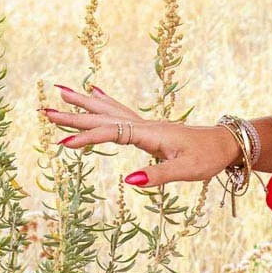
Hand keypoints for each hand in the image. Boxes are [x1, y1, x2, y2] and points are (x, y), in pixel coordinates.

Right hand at [42, 83, 237, 185]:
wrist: (226, 143)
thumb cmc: (208, 158)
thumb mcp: (186, 171)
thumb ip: (157, 175)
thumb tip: (128, 181)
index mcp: (150, 134)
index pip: (112, 133)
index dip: (88, 138)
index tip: (63, 143)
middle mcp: (144, 124)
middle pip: (104, 117)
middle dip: (74, 116)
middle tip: (45, 111)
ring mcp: (146, 124)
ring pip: (109, 110)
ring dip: (84, 104)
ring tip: (60, 91)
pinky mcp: (149, 128)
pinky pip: (120, 111)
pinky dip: (104, 102)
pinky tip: (94, 93)